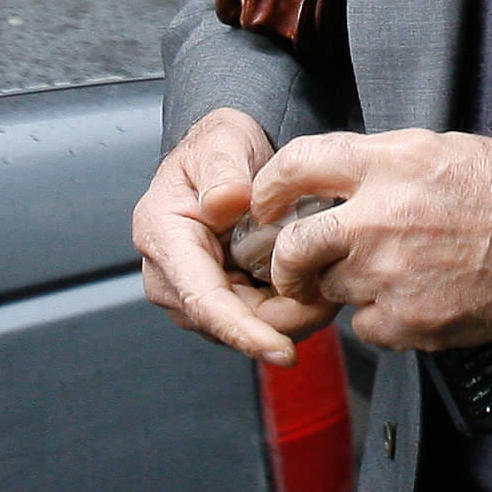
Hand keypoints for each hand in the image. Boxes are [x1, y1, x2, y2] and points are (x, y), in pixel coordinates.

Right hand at [133, 108, 337, 365]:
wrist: (224, 156)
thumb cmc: (219, 147)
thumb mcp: (222, 142)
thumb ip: (223, 171)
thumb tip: (227, 202)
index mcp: (162, 235)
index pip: (201, 299)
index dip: (242, 330)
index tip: (279, 349)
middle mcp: (168, 273)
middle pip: (226, 322)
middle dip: (279, 324)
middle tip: (329, 302)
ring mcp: (189, 291)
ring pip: (243, 326)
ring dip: (285, 318)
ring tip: (325, 289)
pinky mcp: (214, 299)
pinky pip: (252, 318)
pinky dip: (283, 310)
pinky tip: (310, 288)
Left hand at [249, 129, 491, 349]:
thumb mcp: (441, 149)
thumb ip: (378, 166)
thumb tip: (328, 185)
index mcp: (391, 162)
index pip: (296, 166)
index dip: (267, 188)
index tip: (265, 204)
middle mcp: (383, 217)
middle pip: (294, 245)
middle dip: (285, 261)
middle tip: (293, 267)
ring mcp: (395, 274)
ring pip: (333, 290)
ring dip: (346, 285)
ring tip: (390, 272)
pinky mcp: (413, 322)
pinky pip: (367, 326)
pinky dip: (380, 317)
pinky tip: (415, 298)